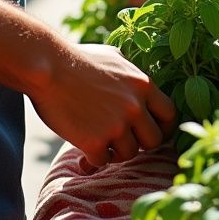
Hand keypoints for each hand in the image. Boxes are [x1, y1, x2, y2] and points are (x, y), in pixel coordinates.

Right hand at [32, 41, 175, 165]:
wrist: (48, 67)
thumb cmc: (78, 58)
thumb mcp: (114, 58)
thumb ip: (133, 75)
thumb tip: (142, 87)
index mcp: (143, 85)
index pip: (170, 114)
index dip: (164, 127)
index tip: (153, 133)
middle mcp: (135, 106)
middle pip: (154, 140)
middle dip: (140, 143)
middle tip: (123, 139)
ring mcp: (116, 125)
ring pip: (129, 154)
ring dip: (115, 150)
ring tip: (99, 139)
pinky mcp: (95, 141)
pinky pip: (103, 161)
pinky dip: (93, 158)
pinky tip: (84, 148)